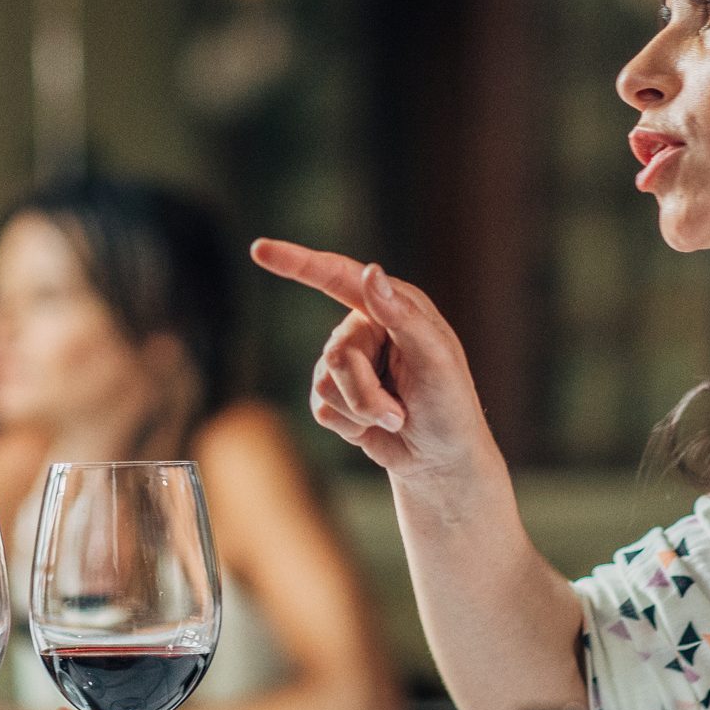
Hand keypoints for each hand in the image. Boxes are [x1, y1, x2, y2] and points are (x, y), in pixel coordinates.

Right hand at [250, 239, 495, 481]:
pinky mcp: (335, 395)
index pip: (337, 277)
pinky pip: (319, 407)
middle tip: (399, 411)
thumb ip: (402, 315)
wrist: (441, 460)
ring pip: (324, 383)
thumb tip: (369, 272)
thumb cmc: (450, 406)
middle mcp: (366, 327)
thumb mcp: (435, 360)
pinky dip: (350, 425)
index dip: (296, 262)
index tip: (259, 249)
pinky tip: (376, 427)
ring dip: (362, 410)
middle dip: (365, 392)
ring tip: (394, 416)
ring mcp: (348, 362)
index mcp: (392, 304)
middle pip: (334, 353)